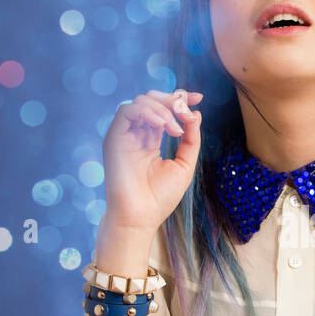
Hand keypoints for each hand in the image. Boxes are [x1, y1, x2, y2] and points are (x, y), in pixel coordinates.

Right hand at [103, 88, 203, 233]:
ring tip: (175, 129)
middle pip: (152, 100)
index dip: (181, 99)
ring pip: (141, 101)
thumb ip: (191, 139)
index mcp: (150, 140)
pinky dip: (148, 112)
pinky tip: (164, 126)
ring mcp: (125, 135)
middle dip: (173, 100)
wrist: (140, 217)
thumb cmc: (159, 197)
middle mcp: (136, 134)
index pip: (163, 109)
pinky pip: (127, 111)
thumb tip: (196, 113)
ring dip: (163, 109)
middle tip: (186, 113)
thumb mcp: (184, 165)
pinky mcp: (114, 138)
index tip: (199, 98)